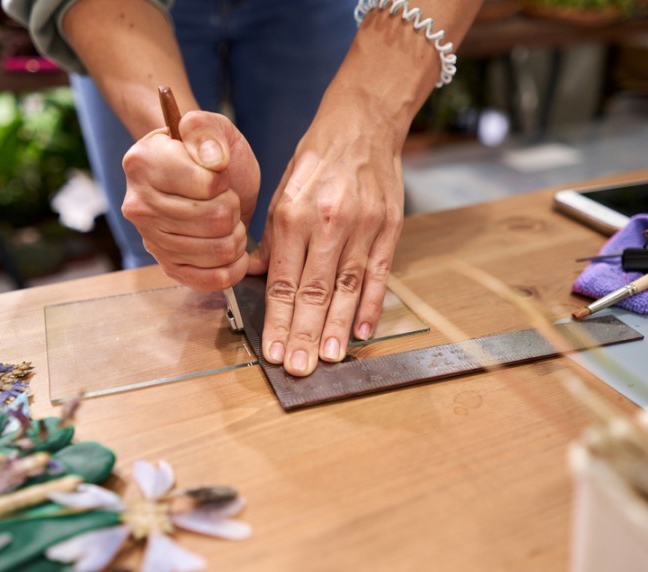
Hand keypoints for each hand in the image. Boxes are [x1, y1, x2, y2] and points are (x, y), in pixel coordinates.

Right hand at [122, 111, 260, 290]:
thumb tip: (213, 160)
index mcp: (143, 163)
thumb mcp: (212, 127)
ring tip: (228, 221)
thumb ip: (208, 131)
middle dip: (234, 208)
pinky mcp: (168, 266)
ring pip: (219, 249)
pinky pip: (210, 280)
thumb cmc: (207, 153)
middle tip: (226, 200)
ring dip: (236, 235)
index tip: (217, 174)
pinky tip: (234, 252)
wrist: (202, 178)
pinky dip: (233, 268)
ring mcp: (151, 239)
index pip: (208, 184)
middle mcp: (139, 205)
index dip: (224, 180)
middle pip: (216, 219)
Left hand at [247, 106, 404, 376]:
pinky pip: (379, 274)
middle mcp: (327, 223)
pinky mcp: (389, 228)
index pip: (284, 281)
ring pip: (346, 289)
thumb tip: (257, 279)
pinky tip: (361, 332)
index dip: (279, 321)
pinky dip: (371, 305)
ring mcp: (362, 227)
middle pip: (314, 292)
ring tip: (328, 359)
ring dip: (336, 328)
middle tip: (299, 369)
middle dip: (304, 335)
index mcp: (293, 215)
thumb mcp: (282, 191)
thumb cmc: (316, 161)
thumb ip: (271, 239)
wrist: (362, 126)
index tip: (274, 352)